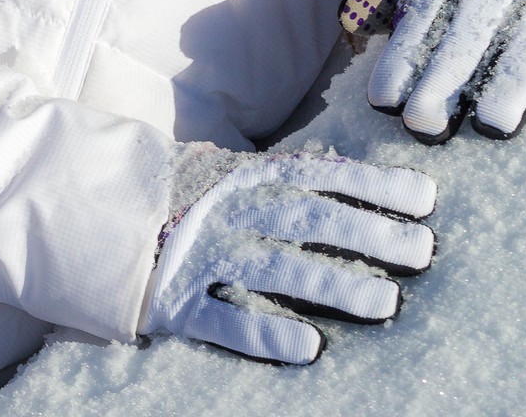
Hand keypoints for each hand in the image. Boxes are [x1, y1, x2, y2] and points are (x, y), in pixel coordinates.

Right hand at [139, 148, 435, 364]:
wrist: (99, 218)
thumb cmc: (187, 200)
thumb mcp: (233, 177)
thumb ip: (286, 183)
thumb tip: (357, 180)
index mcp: (248, 176)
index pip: (322, 175)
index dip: (374, 185)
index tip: (426, 196)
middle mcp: (230, 211)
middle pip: (309, 219)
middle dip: (369, 232)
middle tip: (423, 250)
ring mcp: (203, 255)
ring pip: (277, 268)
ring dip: (333, 284)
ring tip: (385, 303)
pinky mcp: (177, 302)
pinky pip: (226, 321)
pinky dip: (267, 334)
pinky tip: (310, 349)